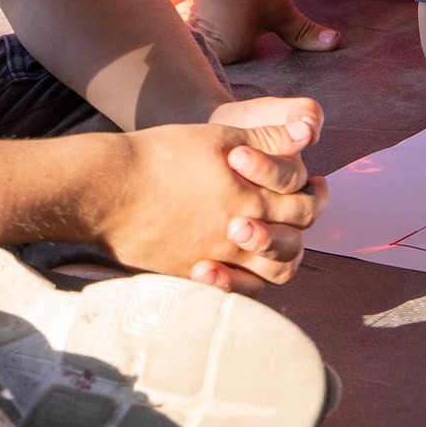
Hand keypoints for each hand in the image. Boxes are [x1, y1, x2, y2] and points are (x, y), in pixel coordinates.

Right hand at [98, 116, 325, 292]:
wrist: (110, 189)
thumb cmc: (163, 156)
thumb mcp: (221, 136)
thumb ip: (268, 140)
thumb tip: (308, 133)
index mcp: (252, 200)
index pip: (305, 208)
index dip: (315, 196)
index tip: (314, 187)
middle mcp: (238, 236)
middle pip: (292, 244)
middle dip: (303, 227)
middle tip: (304, 210)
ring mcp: (215, 260)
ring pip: (269, 274)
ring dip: (279, 257)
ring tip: (276, 239)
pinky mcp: (190, 277)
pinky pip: (233, 293)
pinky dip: (246, 282)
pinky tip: (242, 266)